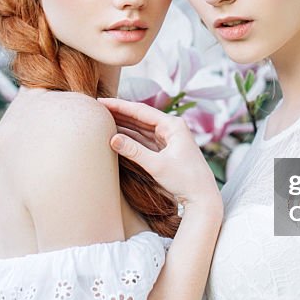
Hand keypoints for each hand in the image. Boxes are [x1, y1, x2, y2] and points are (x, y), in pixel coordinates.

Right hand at [98, 98, 221, 210]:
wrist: (203, 198)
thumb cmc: (185, 180)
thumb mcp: (157, 165)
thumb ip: (134, 151)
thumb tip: (112, 139)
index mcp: (173, 125)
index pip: (141, 111)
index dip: (119, 106)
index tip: (101, 102)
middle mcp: (172, 128)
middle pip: (140, 117)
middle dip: (119, 113)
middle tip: (97, 108)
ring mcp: (169, 139)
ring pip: (141, 128)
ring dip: (123, 124)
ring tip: (103, 119)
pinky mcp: (166, 150)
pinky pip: (144, 139)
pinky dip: (130, 137)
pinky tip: (117, 134)